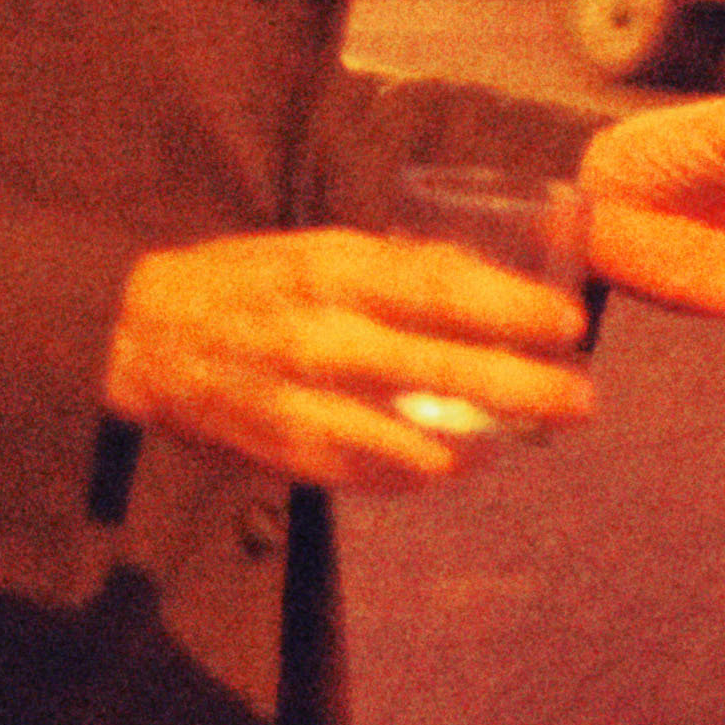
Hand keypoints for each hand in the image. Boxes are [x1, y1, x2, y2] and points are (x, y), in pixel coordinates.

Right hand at [102, 228, 594, 487]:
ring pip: (421, 435)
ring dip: (487, 439)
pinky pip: (382, 474)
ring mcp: (306, 403)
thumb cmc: (242, 283)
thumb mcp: (310, 250)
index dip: (514, 310)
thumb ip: (387, 266)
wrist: (142, 337)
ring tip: (526, 435)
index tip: (570, 323)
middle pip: (447, 368)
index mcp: (328, 269)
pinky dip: (429, 469)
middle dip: (529, 386)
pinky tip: (458, 458)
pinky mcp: (293, 457)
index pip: (440, 289)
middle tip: (582, 397)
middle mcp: (321, 336)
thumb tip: (478, 276)